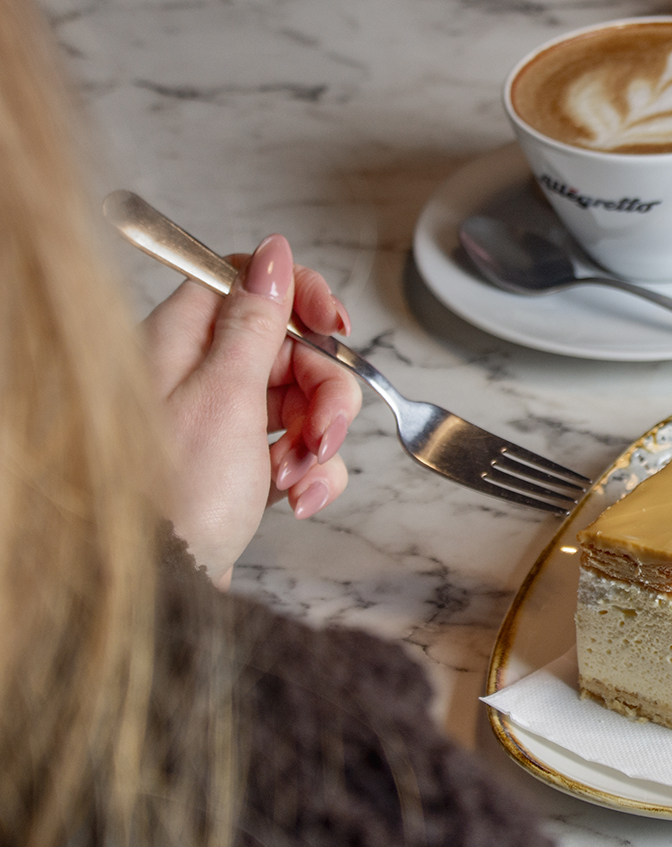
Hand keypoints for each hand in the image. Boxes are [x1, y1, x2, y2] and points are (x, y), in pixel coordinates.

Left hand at [142, 234, 361, 586]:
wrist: (162, 592)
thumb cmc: (175, 500)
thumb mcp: (225, 397)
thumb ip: (257, 320)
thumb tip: (275, 253)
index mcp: (180, 341)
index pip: (248, 280)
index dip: (299, 296)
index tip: (333, 326)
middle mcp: (198, 375)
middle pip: (291, 346)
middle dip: (325, 389)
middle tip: (323, 431)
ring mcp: (221, 422)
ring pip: (303, 398)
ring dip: (320, 437)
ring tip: (299, 477)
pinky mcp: (241, 465)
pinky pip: (299, 447)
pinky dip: (312, 471)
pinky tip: (297, 498)